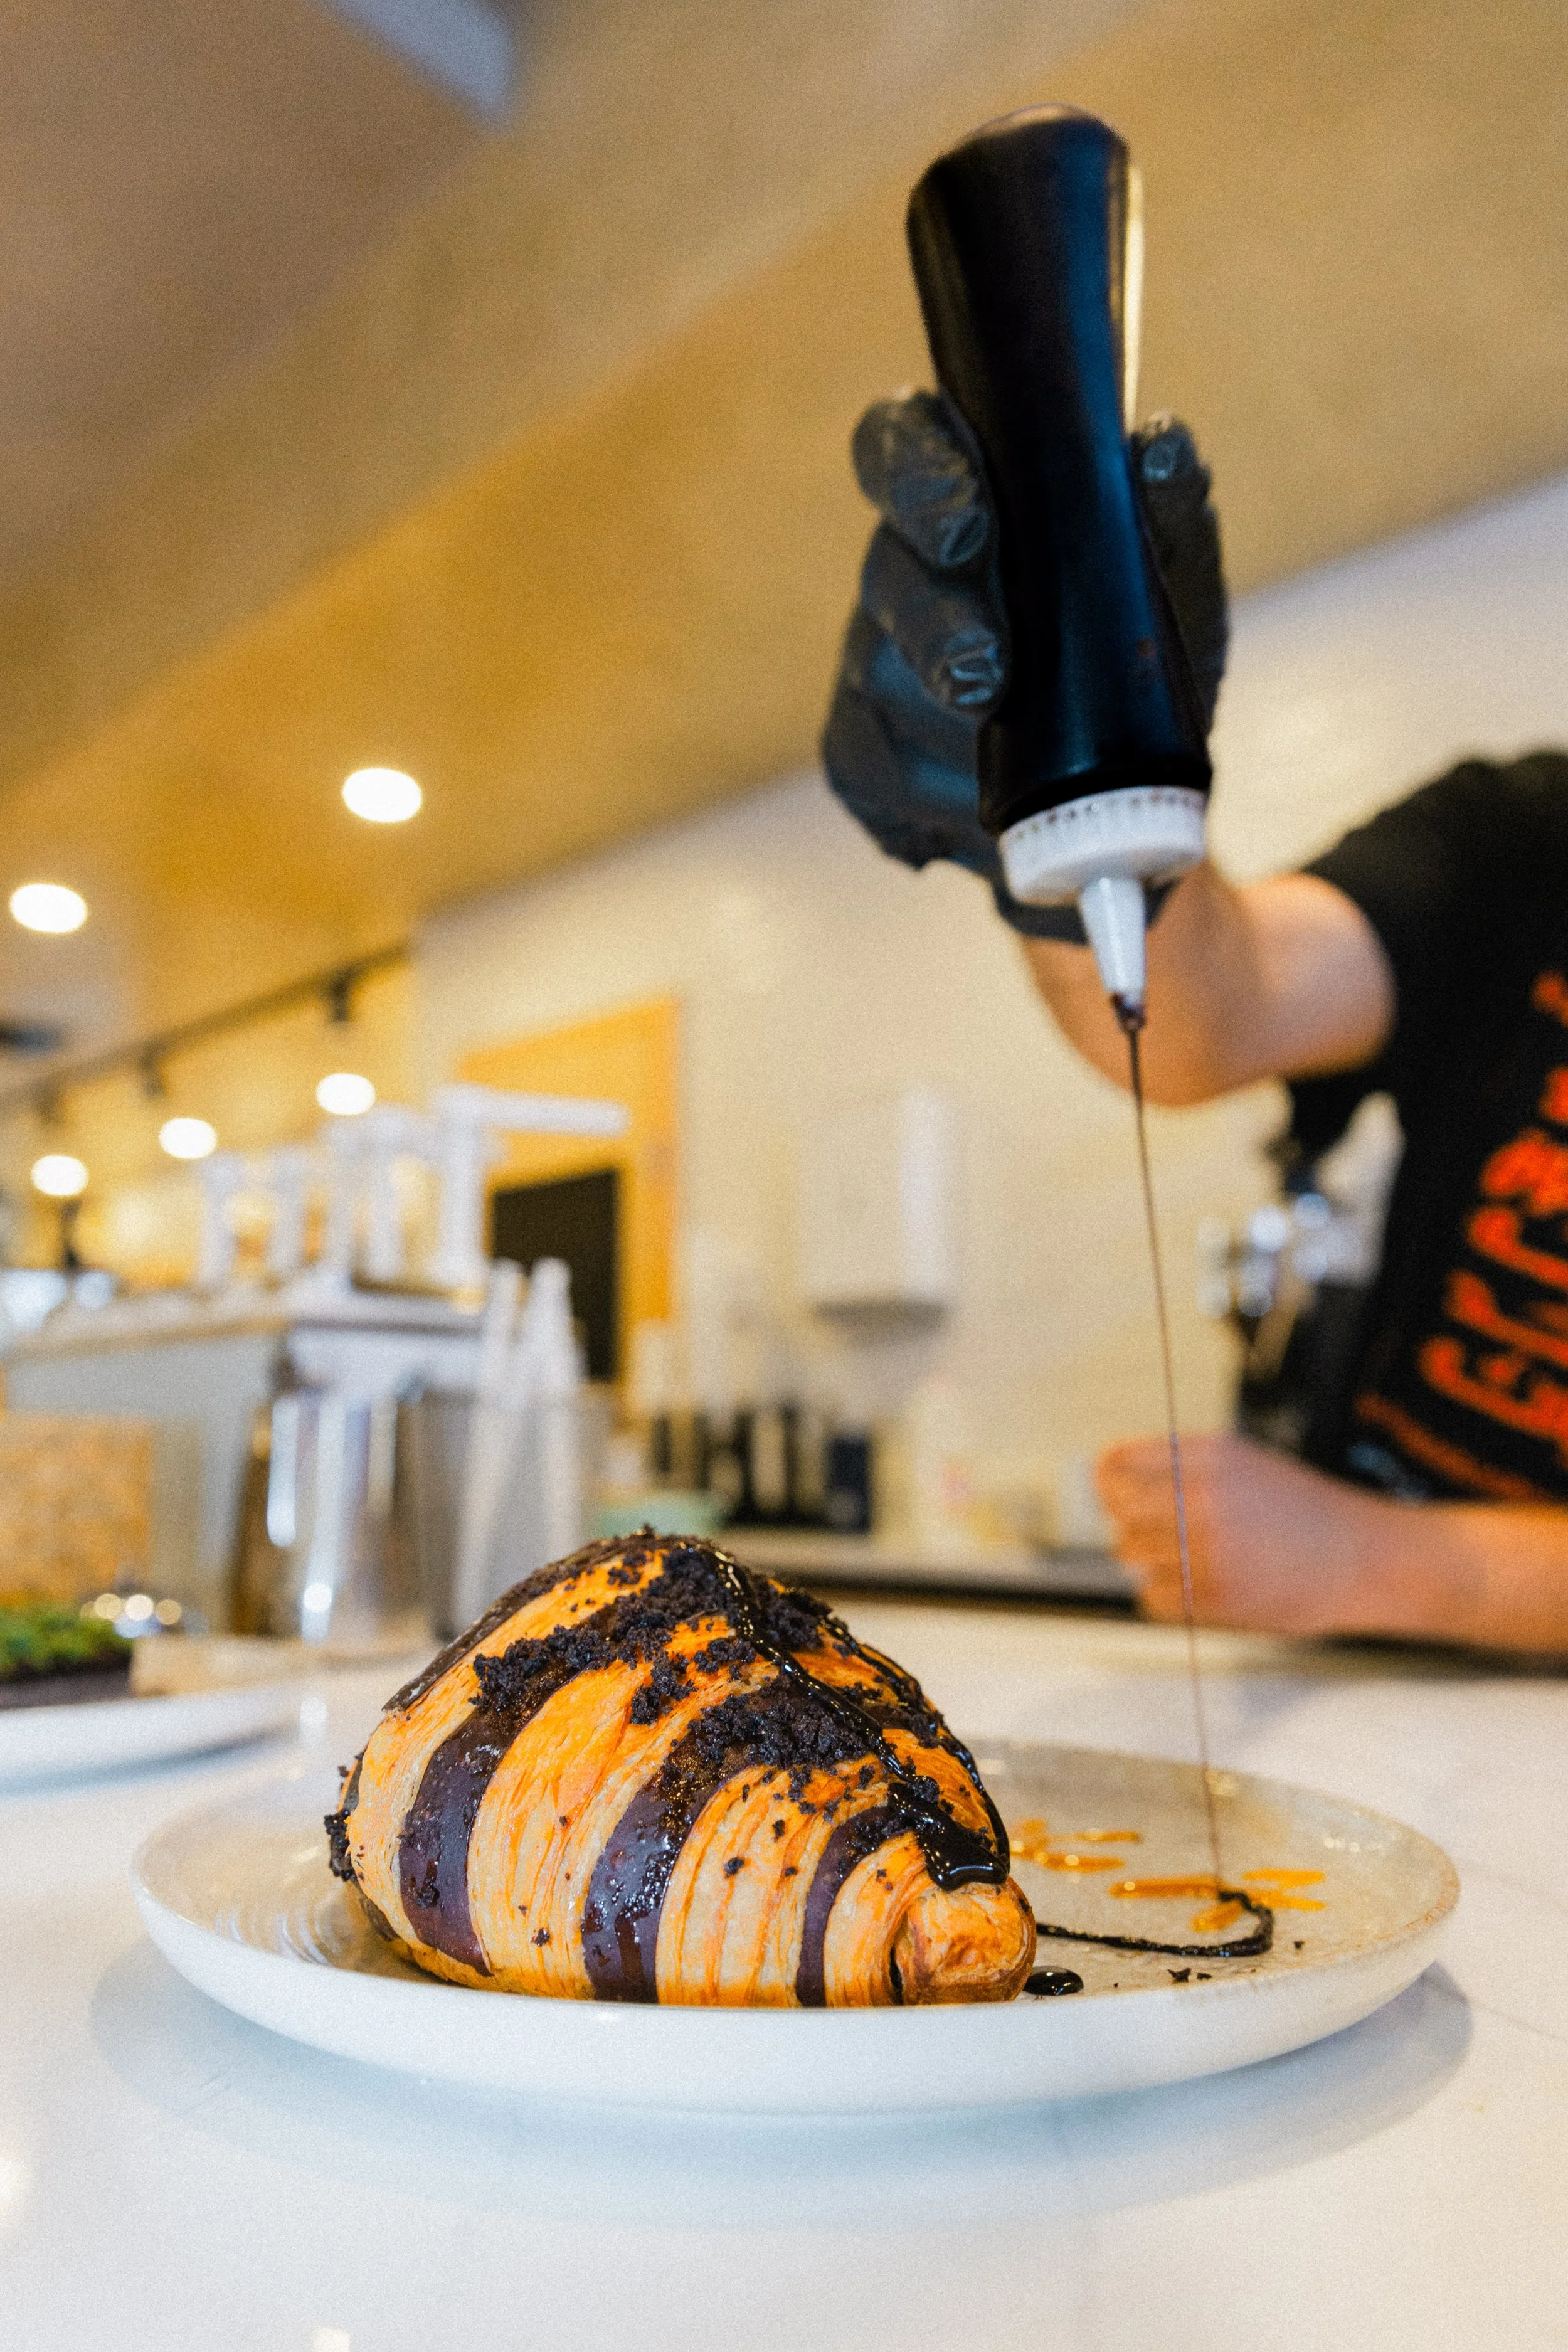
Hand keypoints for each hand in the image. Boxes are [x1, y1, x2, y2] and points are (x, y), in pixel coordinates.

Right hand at [820, 392, 1227, 936]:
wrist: (1128, 807)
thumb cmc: (1140, 669)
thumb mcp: (1175, 597)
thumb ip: (1170, 521)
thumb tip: (1166, 453)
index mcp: (968, 495)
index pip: (902, 446)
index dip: (917, 471)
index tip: (967, 524)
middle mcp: (906, 568)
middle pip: (887, 571)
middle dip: (934, 624)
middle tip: (984, 674)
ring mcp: (873, 661)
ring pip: (879, 679)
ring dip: (946, 728)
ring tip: (1010, 766)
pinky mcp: (860, 751)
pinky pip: (873, 768)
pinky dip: (931, 797)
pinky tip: (970, 815)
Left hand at [1095, 1430, 1411, 1636]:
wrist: (1367, 1559)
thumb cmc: (1307, 1513)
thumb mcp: (1248, 1463)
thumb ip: (1184, 1465)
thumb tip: (1112, 1476)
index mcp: (1213, 1455)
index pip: (1119, 1463)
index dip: (1107, 1482)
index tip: (1112, 1493)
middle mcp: (1207, 1496)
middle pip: (1118, 1512)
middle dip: (1129, 1525)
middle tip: (1156, 1534)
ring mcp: (1211, 1547)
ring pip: (1131, 1557)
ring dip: (1150, 1562)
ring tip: (1190, 1562)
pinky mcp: (1218, 1595)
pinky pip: (1153, 1598)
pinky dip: (1167, 1597)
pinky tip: (1199, 1588)